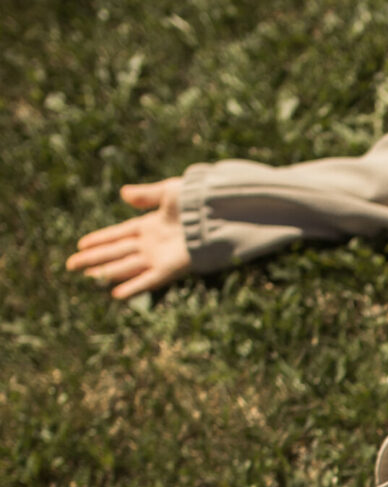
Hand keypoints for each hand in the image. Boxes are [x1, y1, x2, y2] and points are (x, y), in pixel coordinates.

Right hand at [65, 180, 190, 300]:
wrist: (216, 213)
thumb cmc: (196, 200)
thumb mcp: (167, 193)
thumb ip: (146, 195)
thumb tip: (123, 193)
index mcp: (148, 225)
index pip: (117, 234)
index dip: (99, 239)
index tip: (81, 244)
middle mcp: (150, 243)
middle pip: (115, 252)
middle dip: (93, 258)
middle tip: (71, 265)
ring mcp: (158, 257)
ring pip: (125, 266)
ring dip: (106, 272)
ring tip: (86, 277)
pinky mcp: (170, 268)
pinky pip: (148, 280)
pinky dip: (133, 286)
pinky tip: (116, 294)